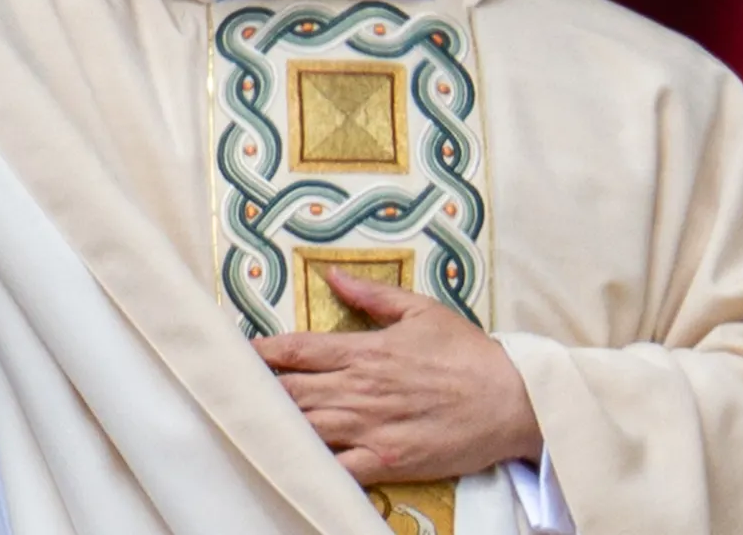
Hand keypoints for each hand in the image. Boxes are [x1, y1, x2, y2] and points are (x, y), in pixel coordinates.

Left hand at [251, 268, 542, 484]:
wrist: (515, 401)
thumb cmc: (469, 354)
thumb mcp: (421, 311)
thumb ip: (371, 293)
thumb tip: (329, 274)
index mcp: (365, 351)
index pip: (296, 350)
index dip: (259, 353)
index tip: (235, 353)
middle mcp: (360, 389)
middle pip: (289, 391)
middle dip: (256, 391)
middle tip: (227, 389)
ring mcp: (371, 427)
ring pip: (305, 427)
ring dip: (274, 424)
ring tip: (245, 421)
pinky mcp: (386, 460)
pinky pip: (337, 468)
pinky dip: (312, 464)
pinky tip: (290, 460)